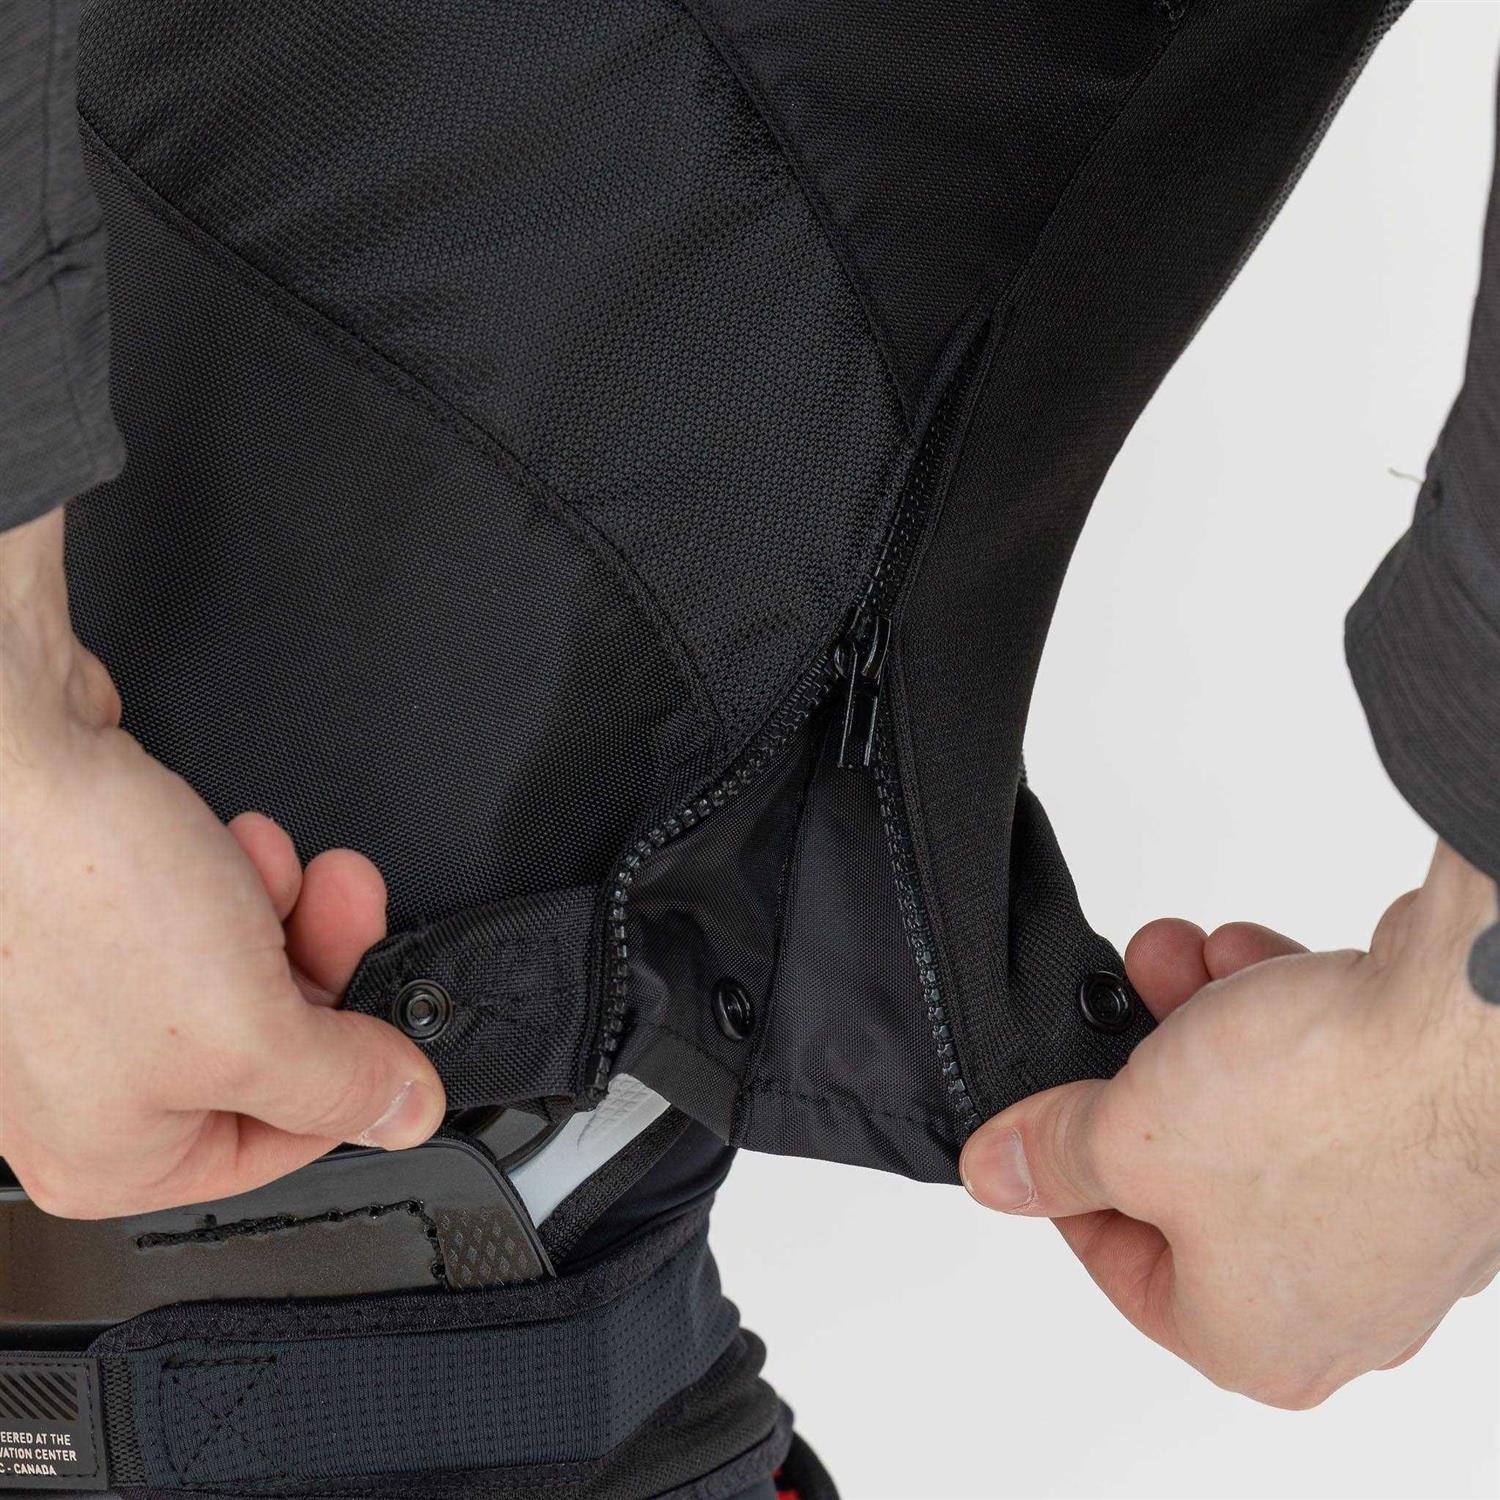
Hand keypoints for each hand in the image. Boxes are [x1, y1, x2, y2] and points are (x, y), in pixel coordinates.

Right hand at [1, 512, 445, 1218]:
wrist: (9, 752)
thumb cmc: (79, 888)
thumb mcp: (250, 1026)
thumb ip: (341, 1084)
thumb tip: (404, 1117)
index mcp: (110, 1157)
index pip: (285, 1143)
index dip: (353, 1074)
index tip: (390, 1019)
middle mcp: (89, 1092)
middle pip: (273, 1046)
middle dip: (322, 961)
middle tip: (349, 905)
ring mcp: (88, 1003)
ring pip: (248, 971)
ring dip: (285, 905)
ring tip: (269, 860)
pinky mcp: (100, 921)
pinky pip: (207, 919)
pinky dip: (237, 876)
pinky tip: (233, 840)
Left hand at [960, 840, 1499, 1407]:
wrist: (1469, 1019)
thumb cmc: (1323, 1107)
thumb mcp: (1130, 1132)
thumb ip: (1053, 1157)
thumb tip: (997, 1174)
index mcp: (1255, 1339)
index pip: (1125, 1268)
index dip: (1070, 1176)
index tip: (1047, 1119)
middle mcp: (1338, 1302)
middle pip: (1190, 1175)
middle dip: (1142, 1068)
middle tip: (1118, 1007)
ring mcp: (1395, 1220)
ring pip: (1253, 1114)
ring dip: (1203, 1022)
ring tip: (1174, 960)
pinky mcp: (1430, 1144)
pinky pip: (1323, 1084)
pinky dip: (1277, 1018)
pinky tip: (1246, 959)